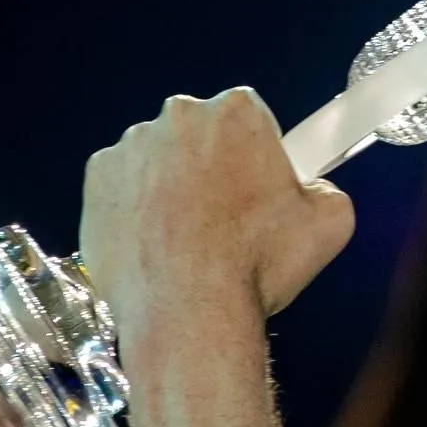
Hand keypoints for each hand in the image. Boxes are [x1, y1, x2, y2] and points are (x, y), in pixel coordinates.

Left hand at [79, 87, 354, 426]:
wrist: (187, 313)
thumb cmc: (258, 264)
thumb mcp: (330, 222)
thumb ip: (324, 189)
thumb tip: (310, 190)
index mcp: (237, 112)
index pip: (250, 116)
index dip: (256, 153)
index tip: (258, 187)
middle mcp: (179, 116)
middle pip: (200, 133)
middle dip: (210, 163)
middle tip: (225, 216)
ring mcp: (131, 147)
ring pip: (158, 158)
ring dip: (171, 184)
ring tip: (186, 238)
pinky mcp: (96, 180)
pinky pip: (121, 186)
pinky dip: (134, 207)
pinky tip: (154, 243)